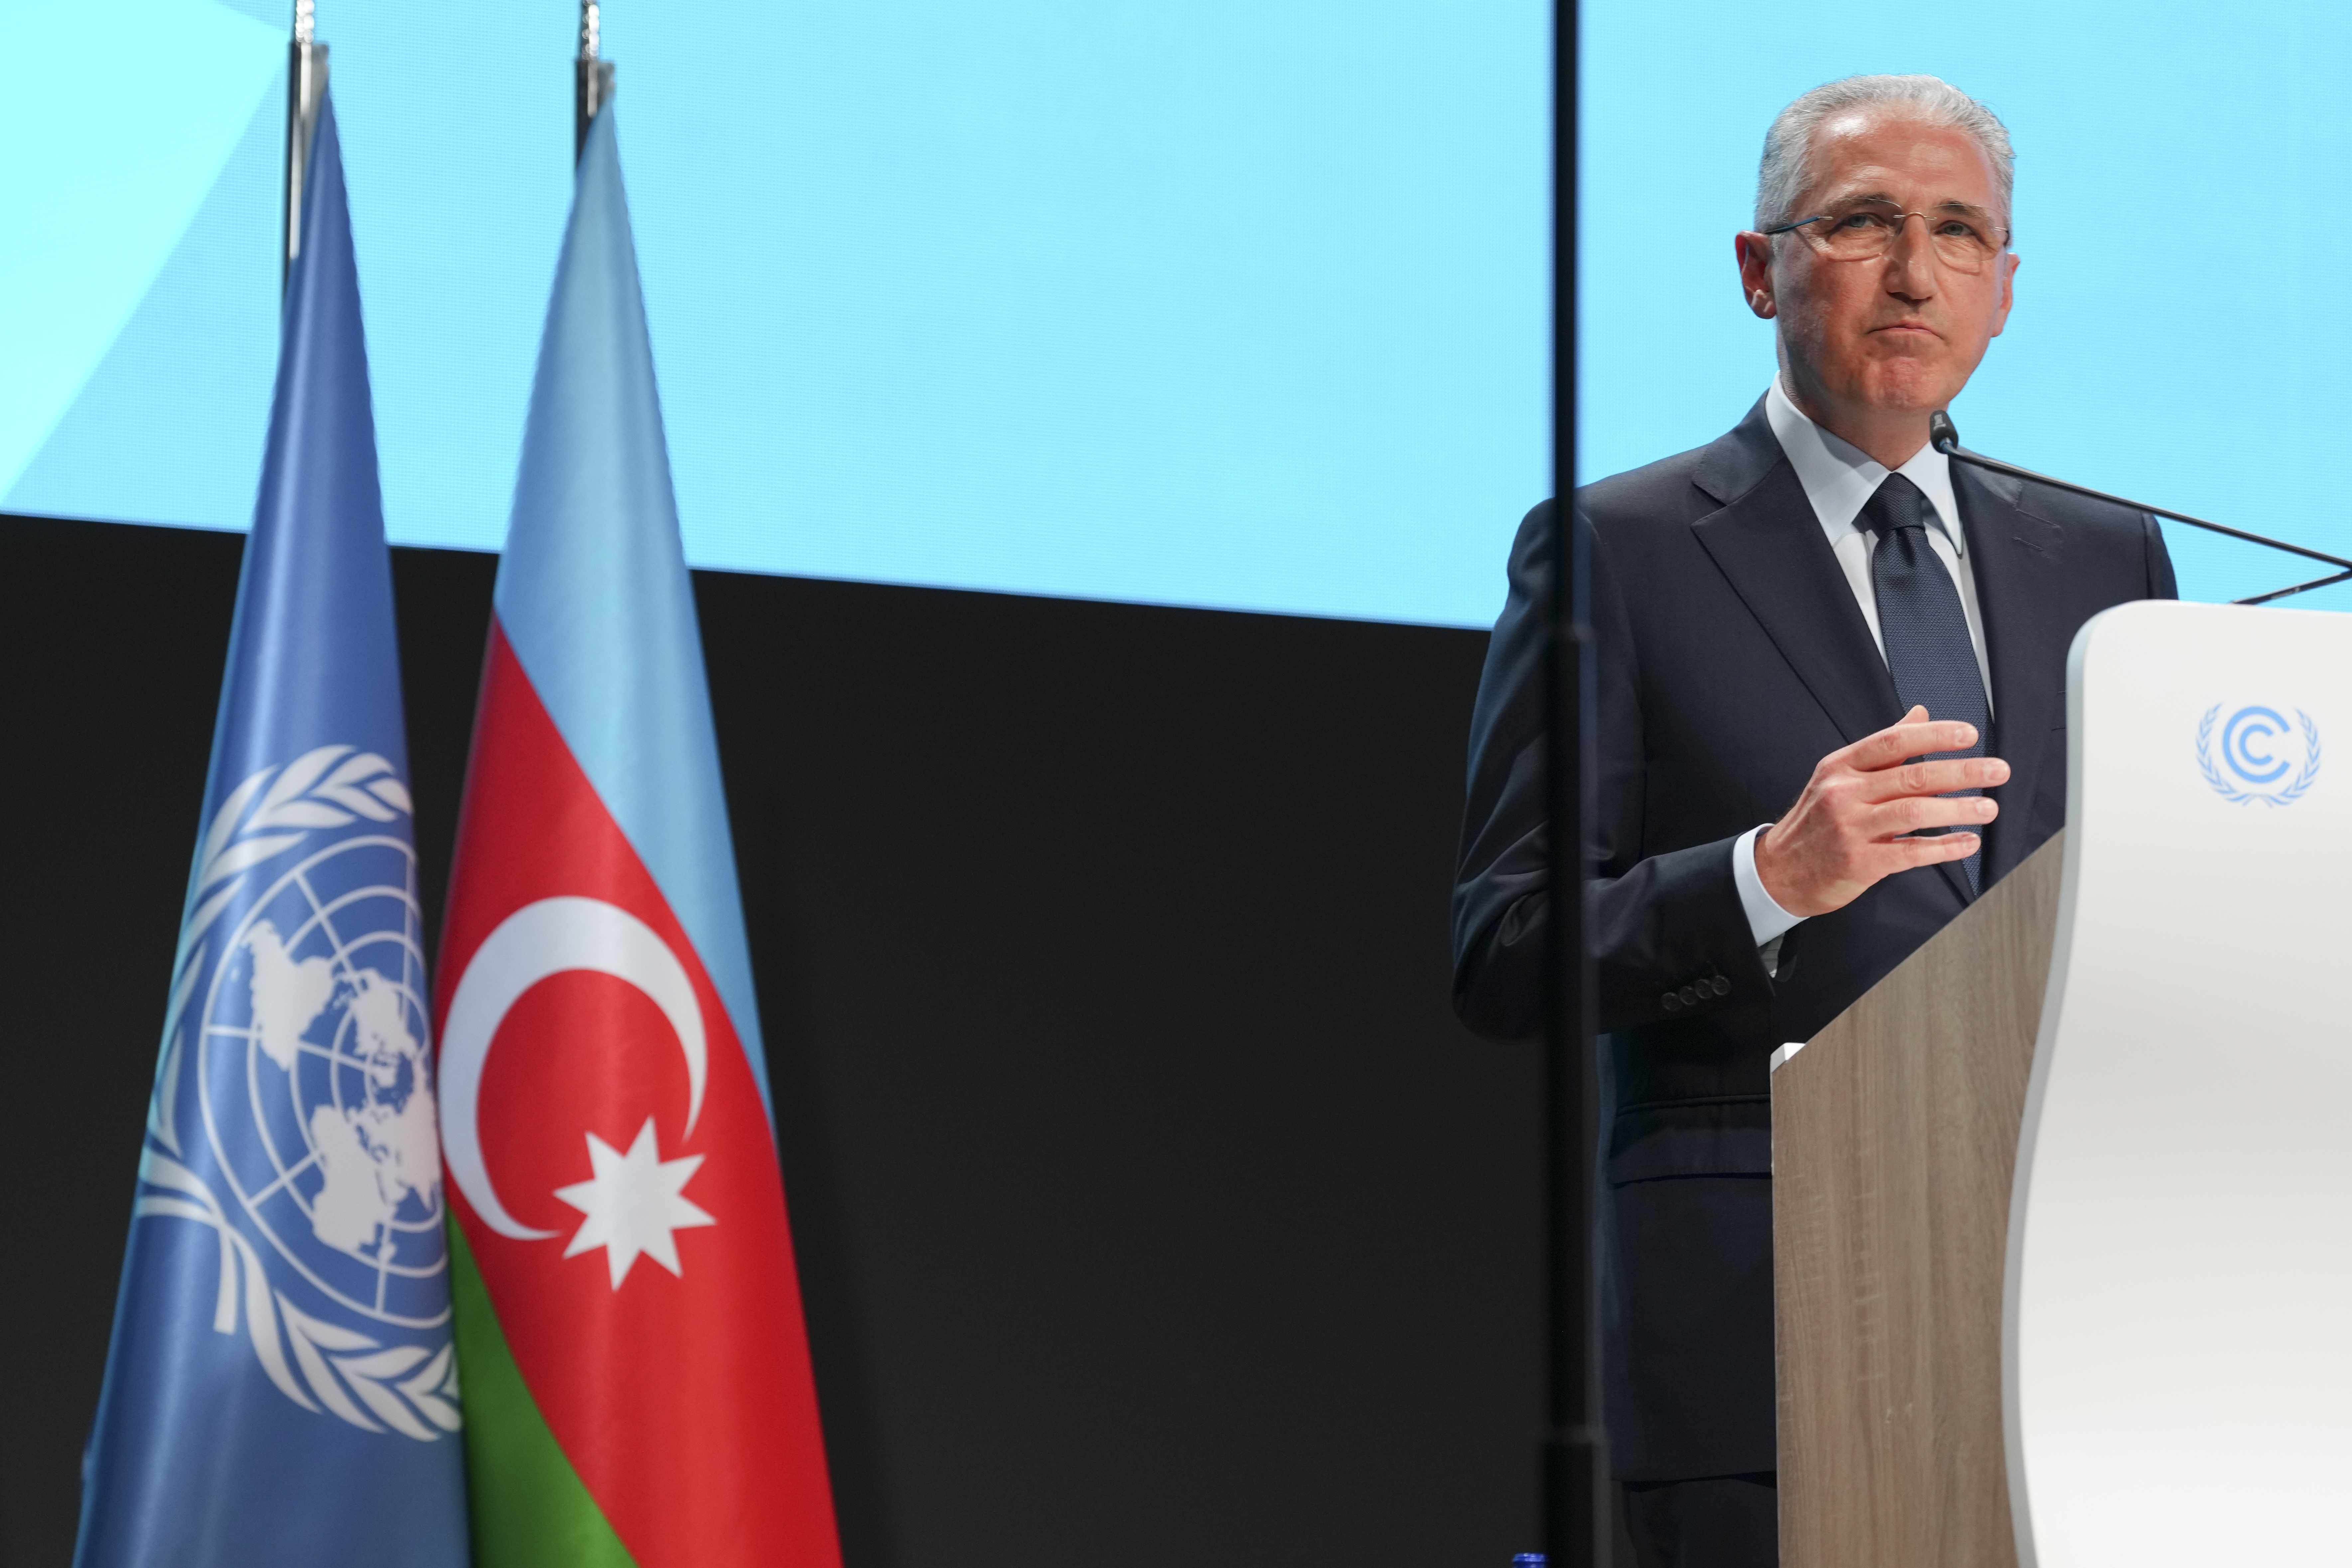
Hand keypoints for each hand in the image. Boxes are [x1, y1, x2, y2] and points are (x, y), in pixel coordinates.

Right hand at [1753, 705, 2009, 917]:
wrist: (1779, 871)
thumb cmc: (1816, 822)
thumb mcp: (1839, 776)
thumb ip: (1883, 748)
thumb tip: (1920, 714)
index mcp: (1840, 767)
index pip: (1892, 741)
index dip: (1933, 736)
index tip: (1968, 735)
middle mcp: (1844, 793)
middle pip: (1912, 776)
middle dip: (1962, 772)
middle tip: (1997, 771)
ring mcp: (1851, 828)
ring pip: (1915, 812)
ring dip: (1959, 809)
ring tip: (1989, 809)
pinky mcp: (1860, 863)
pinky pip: (1911, 852)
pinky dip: (1944, 848)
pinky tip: (1966, 843)